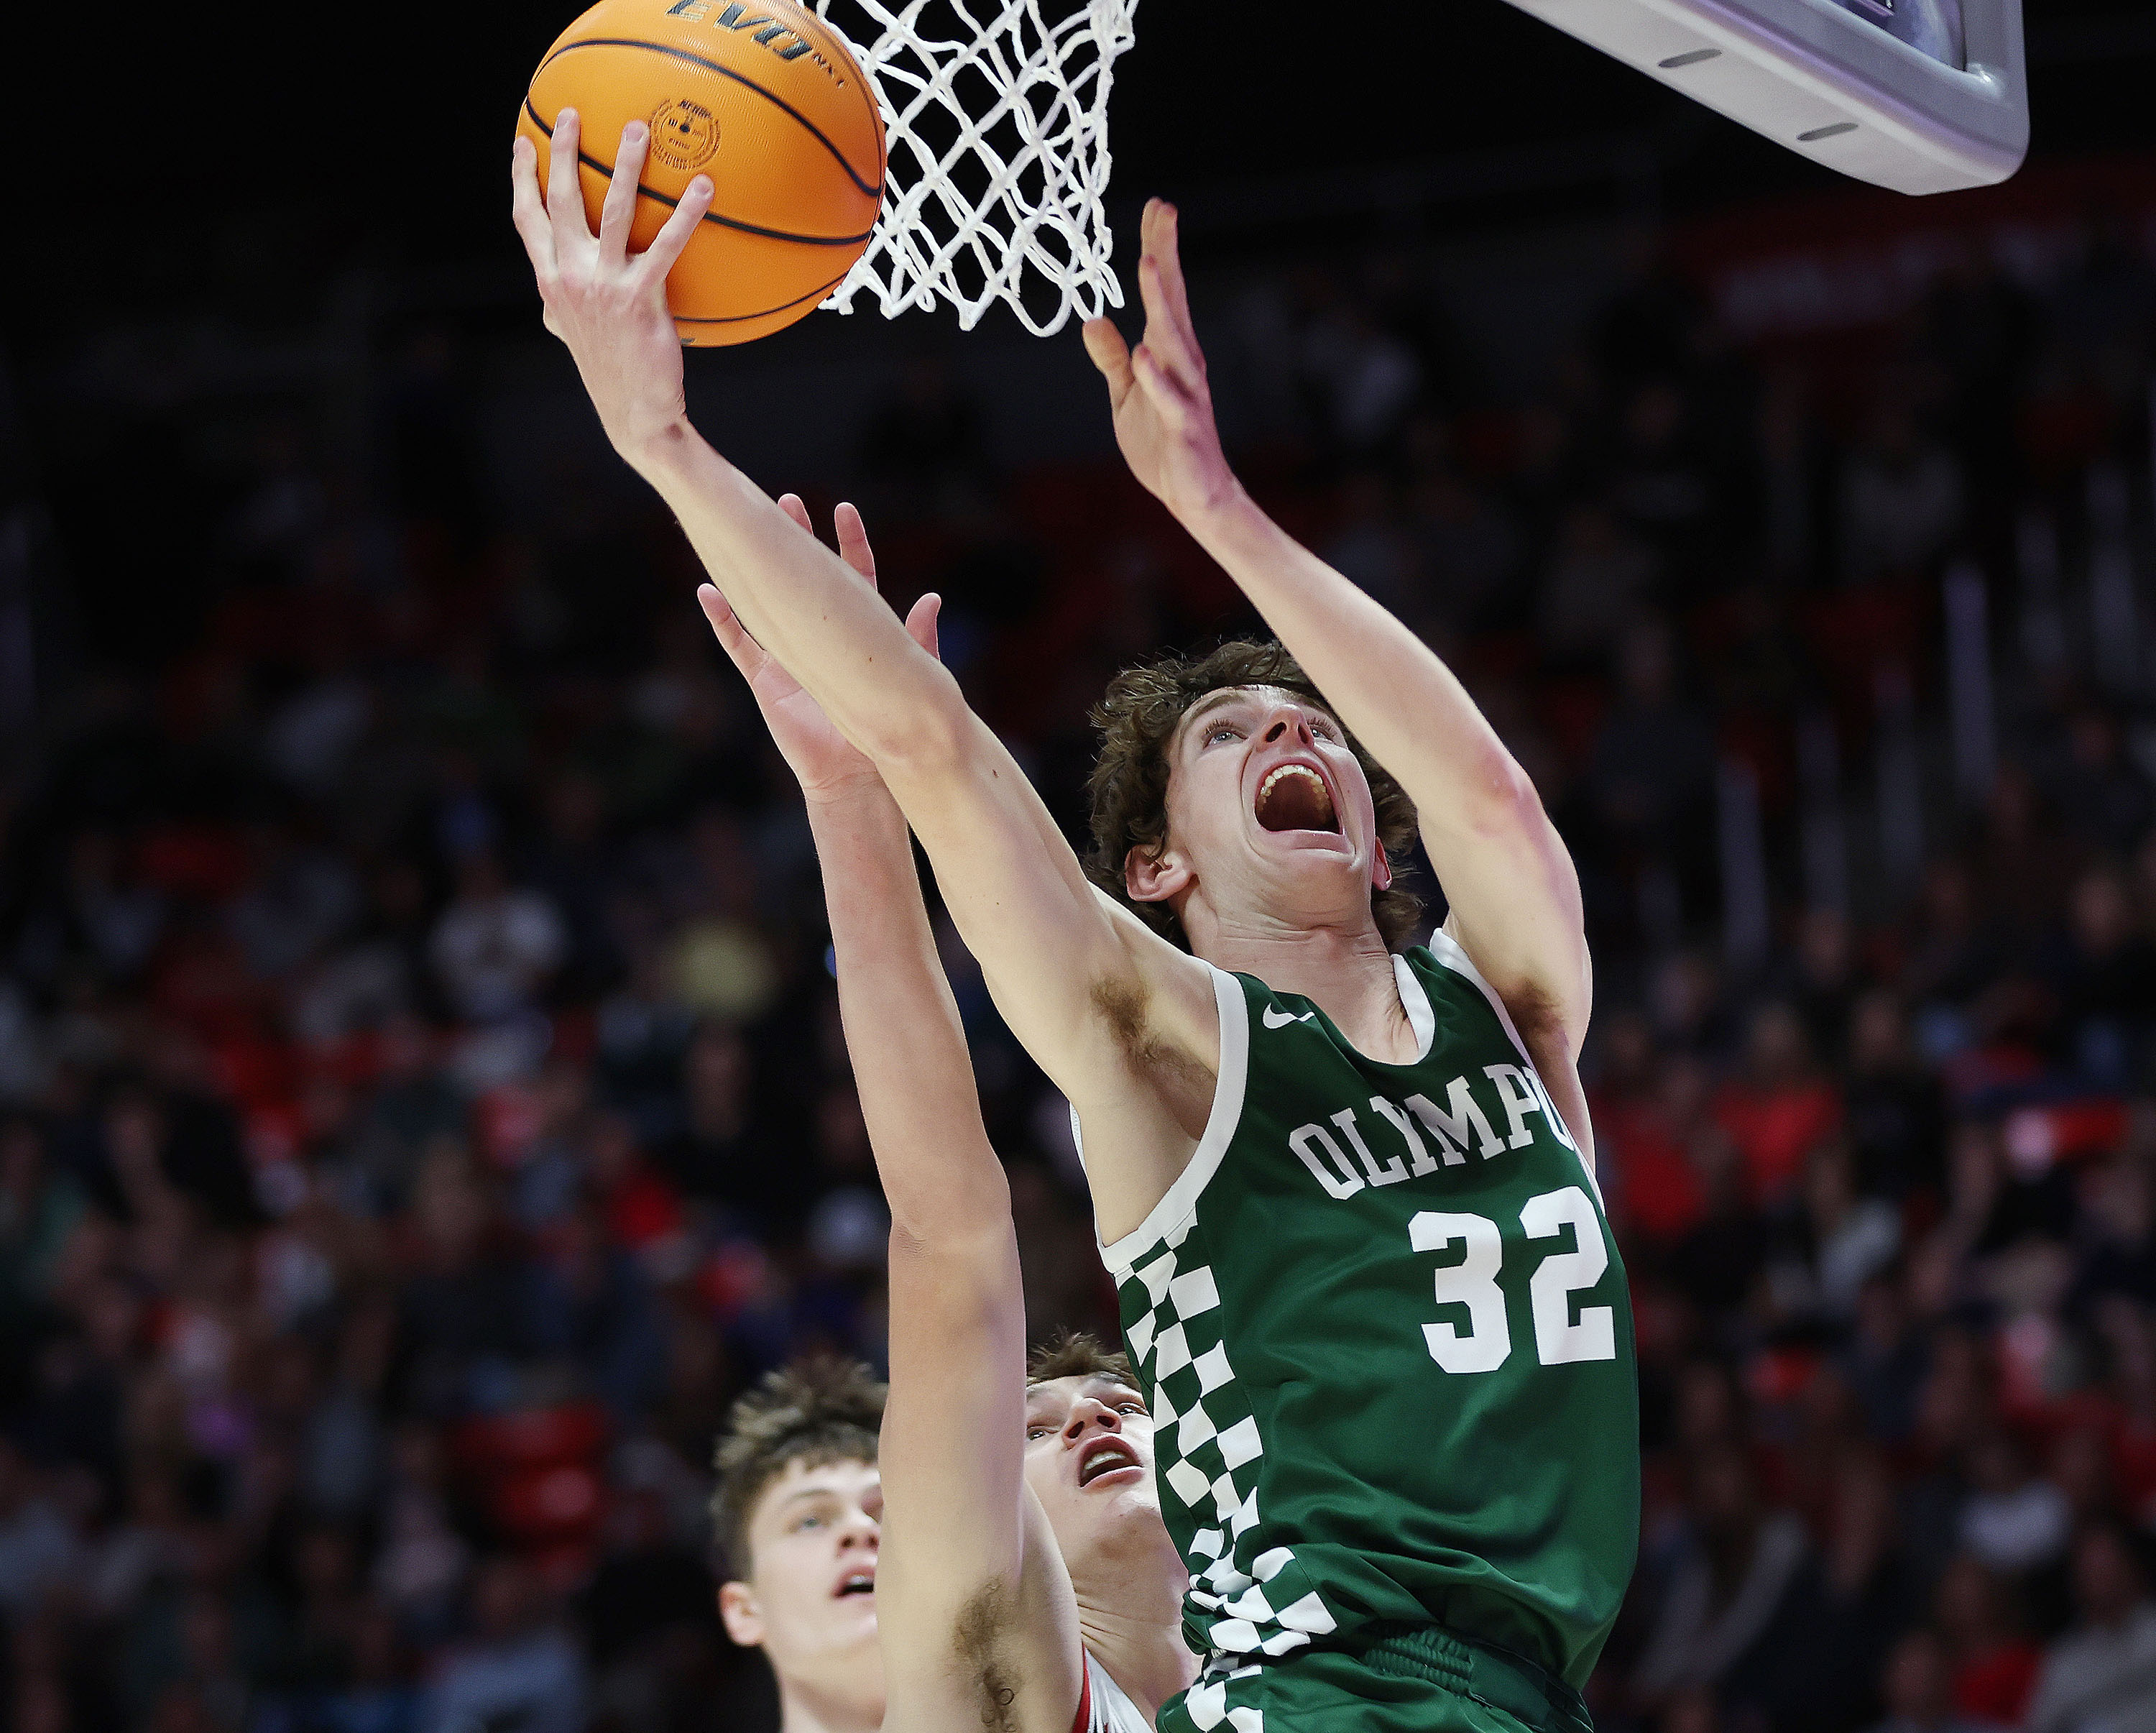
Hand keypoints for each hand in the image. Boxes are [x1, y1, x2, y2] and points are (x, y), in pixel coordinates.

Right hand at [509, 111, 713, 470]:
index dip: (522, 179)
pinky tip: (703, 188)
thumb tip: (549, 295)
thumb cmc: (609, 371)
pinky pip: (666, 247)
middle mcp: (569, 279)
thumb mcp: (574, 334)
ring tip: (638, 131)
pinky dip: (685, 215)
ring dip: (626, 168)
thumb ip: (560, 305)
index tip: (523, 143)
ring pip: (613, 213)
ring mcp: (603, 288)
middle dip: (564, 153)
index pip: (527, 221)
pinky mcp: (640, 300)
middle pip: (561, 202)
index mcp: (551, 282)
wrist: (634, 415)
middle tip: (574, 113)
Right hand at [698, 498, 941, 802]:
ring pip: (769, 600)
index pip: (852, 575)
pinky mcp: (766, 681)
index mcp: (854, 632)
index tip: (845, 509)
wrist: (855, 776)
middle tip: (787, 502)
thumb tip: (933, 598)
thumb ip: (918, 640)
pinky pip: (739, 645)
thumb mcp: (906, 679)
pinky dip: (722, 621)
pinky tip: (708, 592)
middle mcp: (819, 636)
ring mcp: (789, 654)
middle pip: (805, 576)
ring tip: (746, 529)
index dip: (849, 543)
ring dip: (759, 566)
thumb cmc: (884, 729)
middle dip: (797, 539)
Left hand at [1082, 199, 1240, 524]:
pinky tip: (1143, 351)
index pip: (1164, 293)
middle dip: (1167, 256)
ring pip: (1174, 341)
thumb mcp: (1125, 395)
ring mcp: (1186, 394)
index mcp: (1170, 352)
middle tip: (1163, 211)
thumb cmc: (1161, 442)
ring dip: (1162, 304)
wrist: (1193, 496)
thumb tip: (1092, 320)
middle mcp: (1184, 364)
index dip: (1159, 249)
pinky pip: (1169, 399)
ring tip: (1149, 265)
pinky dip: (1156, 377)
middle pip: (1173, 302)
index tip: (1156, 206)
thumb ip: (1111, 359)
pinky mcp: (1182, 427)